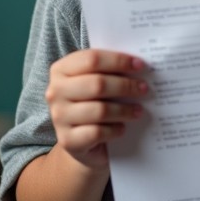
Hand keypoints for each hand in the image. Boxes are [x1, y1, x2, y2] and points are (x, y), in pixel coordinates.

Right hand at [46, 49, 147, 169]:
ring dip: (124, 110)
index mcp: (61, 69)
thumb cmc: (93, 103)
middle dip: (125, 86)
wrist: (80, 141)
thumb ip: (110, 71)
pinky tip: (123, 128)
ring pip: (99, 110)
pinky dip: (115, 130)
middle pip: (97, 84)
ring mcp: (59, 117)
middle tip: (144, 89)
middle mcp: (55, 92)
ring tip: (139, 110)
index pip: (92, 59)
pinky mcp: (67, 140)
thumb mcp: (97, 82)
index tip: (140, 65)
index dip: (118, 61)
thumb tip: (139, 65)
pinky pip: (97, 132)